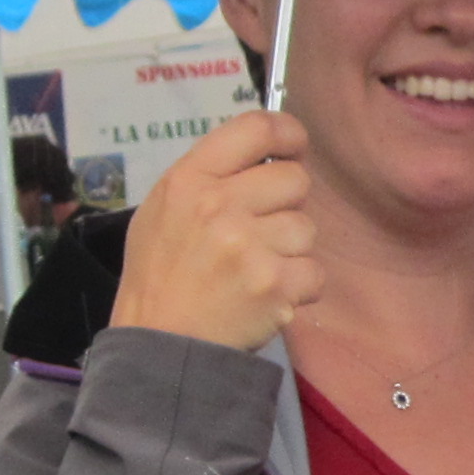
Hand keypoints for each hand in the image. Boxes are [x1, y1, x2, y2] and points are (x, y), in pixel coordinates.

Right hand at [111, 111, 319, 352]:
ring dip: (291, 250)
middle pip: (295, 179)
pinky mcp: (274, 285)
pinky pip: (315, 272)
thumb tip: (265, 157)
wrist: (158, 345)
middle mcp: (220, 204)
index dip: (288, 135)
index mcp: (191, 179)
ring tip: (256, 270)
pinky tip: (268, 296)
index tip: (293, 149)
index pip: (257, 128)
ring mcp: (249, 246)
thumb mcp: (164, 208)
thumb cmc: (161, 275)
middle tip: (261, 232)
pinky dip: (299, 287)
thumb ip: (210, 176)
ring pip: (307, 228)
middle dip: (287, 205)